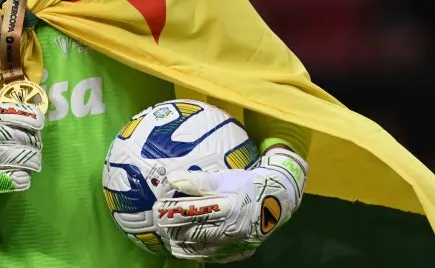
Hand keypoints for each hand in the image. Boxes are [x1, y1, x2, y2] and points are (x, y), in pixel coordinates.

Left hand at [153, 148, 307, 262]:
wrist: (278, 201)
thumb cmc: (247, 185)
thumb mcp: (225, 178)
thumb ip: (198, 180)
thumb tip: (172, 179)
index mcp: (229, 207)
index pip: (194, 210)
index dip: (173, 210)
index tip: (157, 207)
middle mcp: (232, 229)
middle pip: (195, 230)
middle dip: (172, 227)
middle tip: (156, 222)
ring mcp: (235, 243)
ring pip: (201, 246)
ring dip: (180, 242)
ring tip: (165, 236)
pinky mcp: (237, 252)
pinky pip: (211, 254)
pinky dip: (193, 251)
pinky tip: (180, 247)